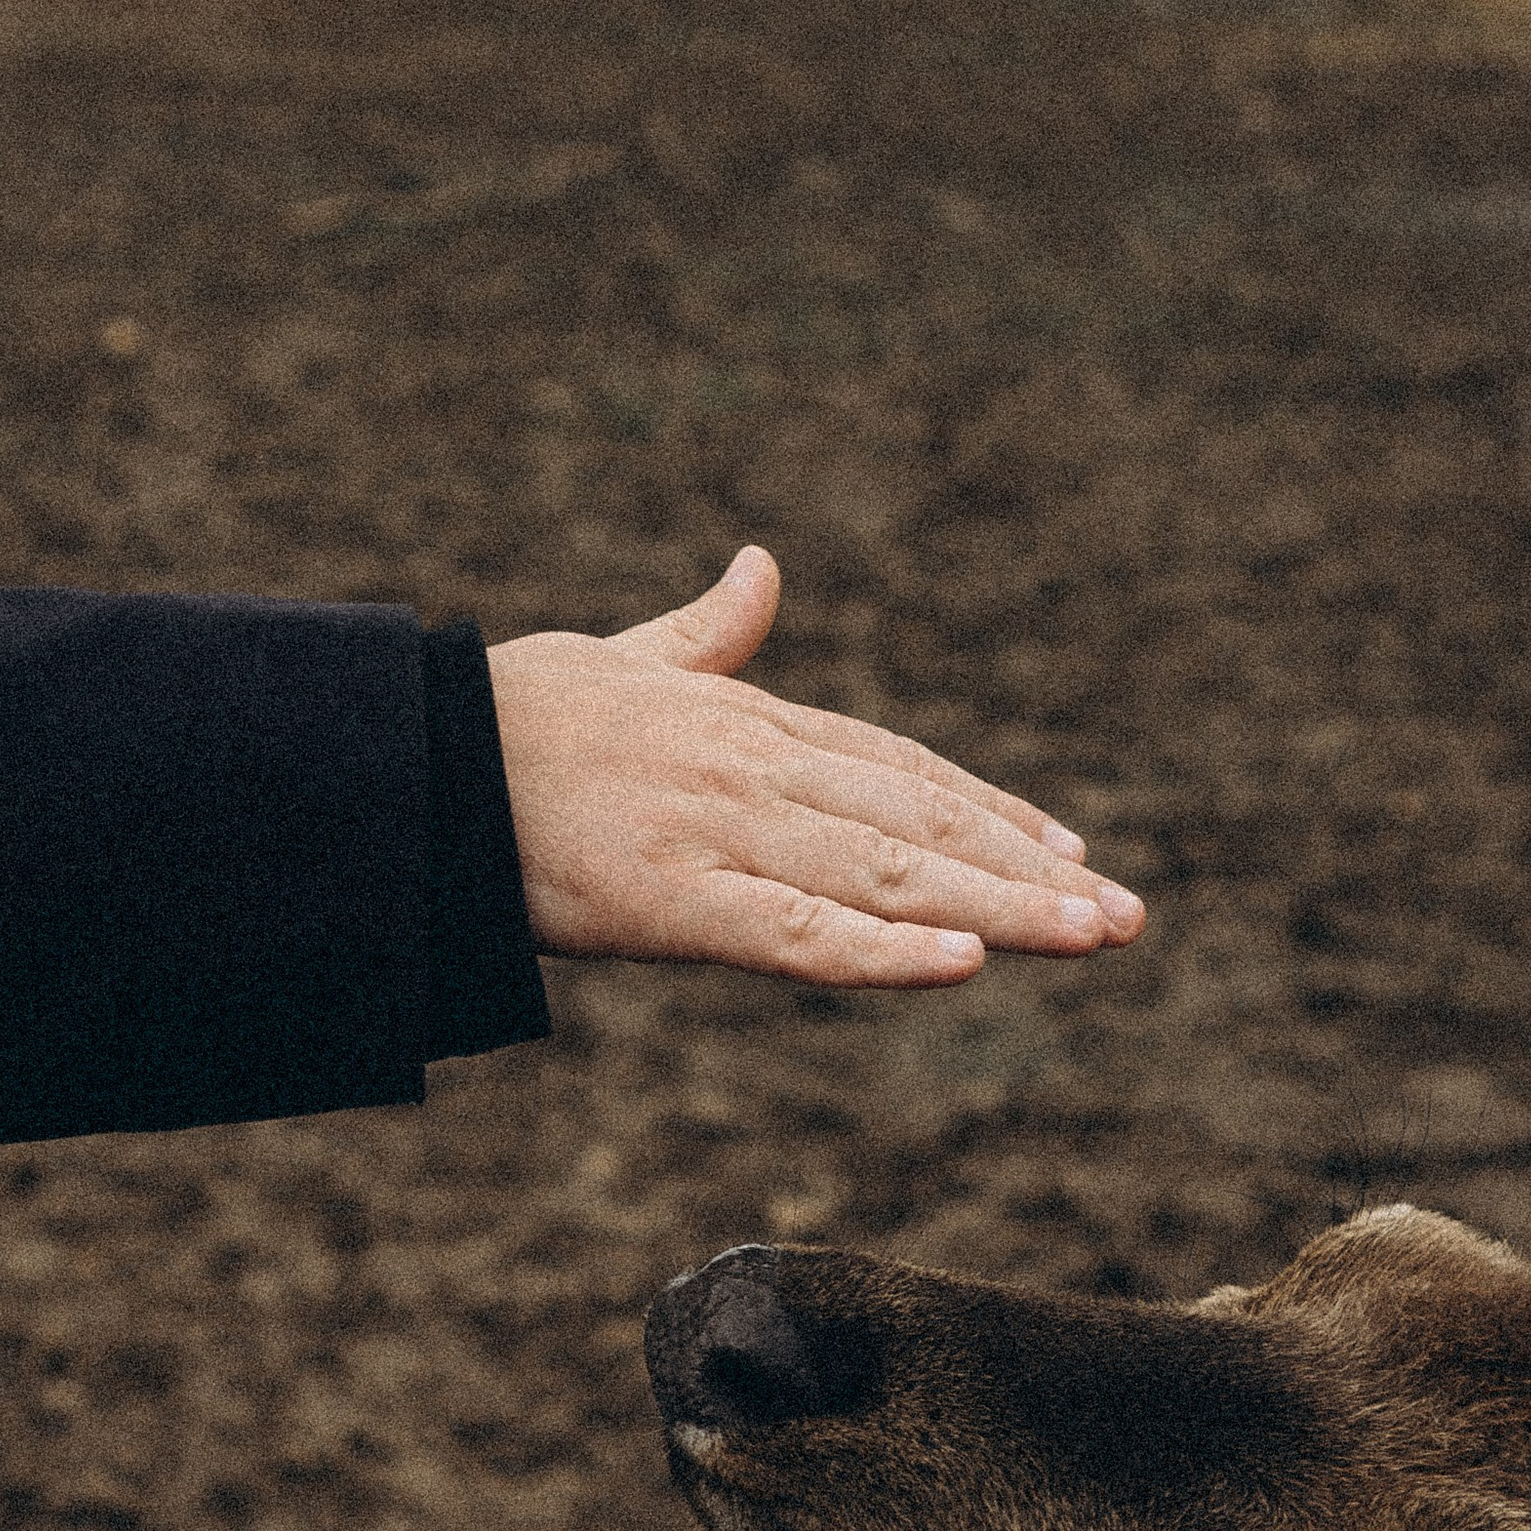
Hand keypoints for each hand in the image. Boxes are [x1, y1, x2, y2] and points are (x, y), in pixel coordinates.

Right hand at [487, 546, 1143, 986]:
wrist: (405, 761)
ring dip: (996, 908)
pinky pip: (797, 935)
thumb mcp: (622, 659)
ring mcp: (718, 833)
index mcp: (745, 723)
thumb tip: (760, 564)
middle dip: (1028, 871)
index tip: (1066, 854)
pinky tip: (962, 966)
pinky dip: (885, 950)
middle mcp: (752, 770)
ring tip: (1088, 936)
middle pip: (917, 821)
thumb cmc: (504, 715)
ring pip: (885, 875)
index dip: (990, 813)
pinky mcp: (673, 902)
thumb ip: (707, 631)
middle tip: (1125, 916)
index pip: (899, 770)